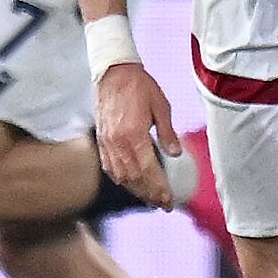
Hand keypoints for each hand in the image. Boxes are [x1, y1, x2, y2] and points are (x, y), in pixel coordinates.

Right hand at [93, 62, 182, 208]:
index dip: (159, 188)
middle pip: (134, 179)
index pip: (149, 170)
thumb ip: (168, 132)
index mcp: (134, 135)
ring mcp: (107, 143)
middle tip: (164, 205)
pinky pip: (110, 167)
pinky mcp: (101, 140)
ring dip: (136, 190)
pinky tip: (131, 184)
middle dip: (150, 195)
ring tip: (151, 198)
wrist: (112, 72)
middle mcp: (118, 143)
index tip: (169, 200)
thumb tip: (176, 154)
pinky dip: (121, 179)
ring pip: (121, 176)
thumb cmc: (140, 86)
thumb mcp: (161, 106)